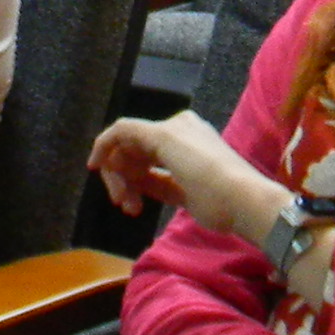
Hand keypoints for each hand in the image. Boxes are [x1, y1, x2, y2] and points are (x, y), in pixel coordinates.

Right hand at [88, 113, 288, 245]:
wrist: (242, 201)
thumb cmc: (205, 168)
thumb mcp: (166, 139)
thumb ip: (131, 132)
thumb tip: (109, 137)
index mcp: (173, 125)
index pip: (128, 131)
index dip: (106, 146)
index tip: (92, 167)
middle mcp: (175, 141)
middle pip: (132, 153)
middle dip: (119, 174)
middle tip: (118, 198)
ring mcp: (179, 166)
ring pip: (140, 172)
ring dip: (130, 187)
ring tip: (130, 209)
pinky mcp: (184, 189)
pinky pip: (153, 185)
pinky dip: (141, 193)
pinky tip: (136, 207)